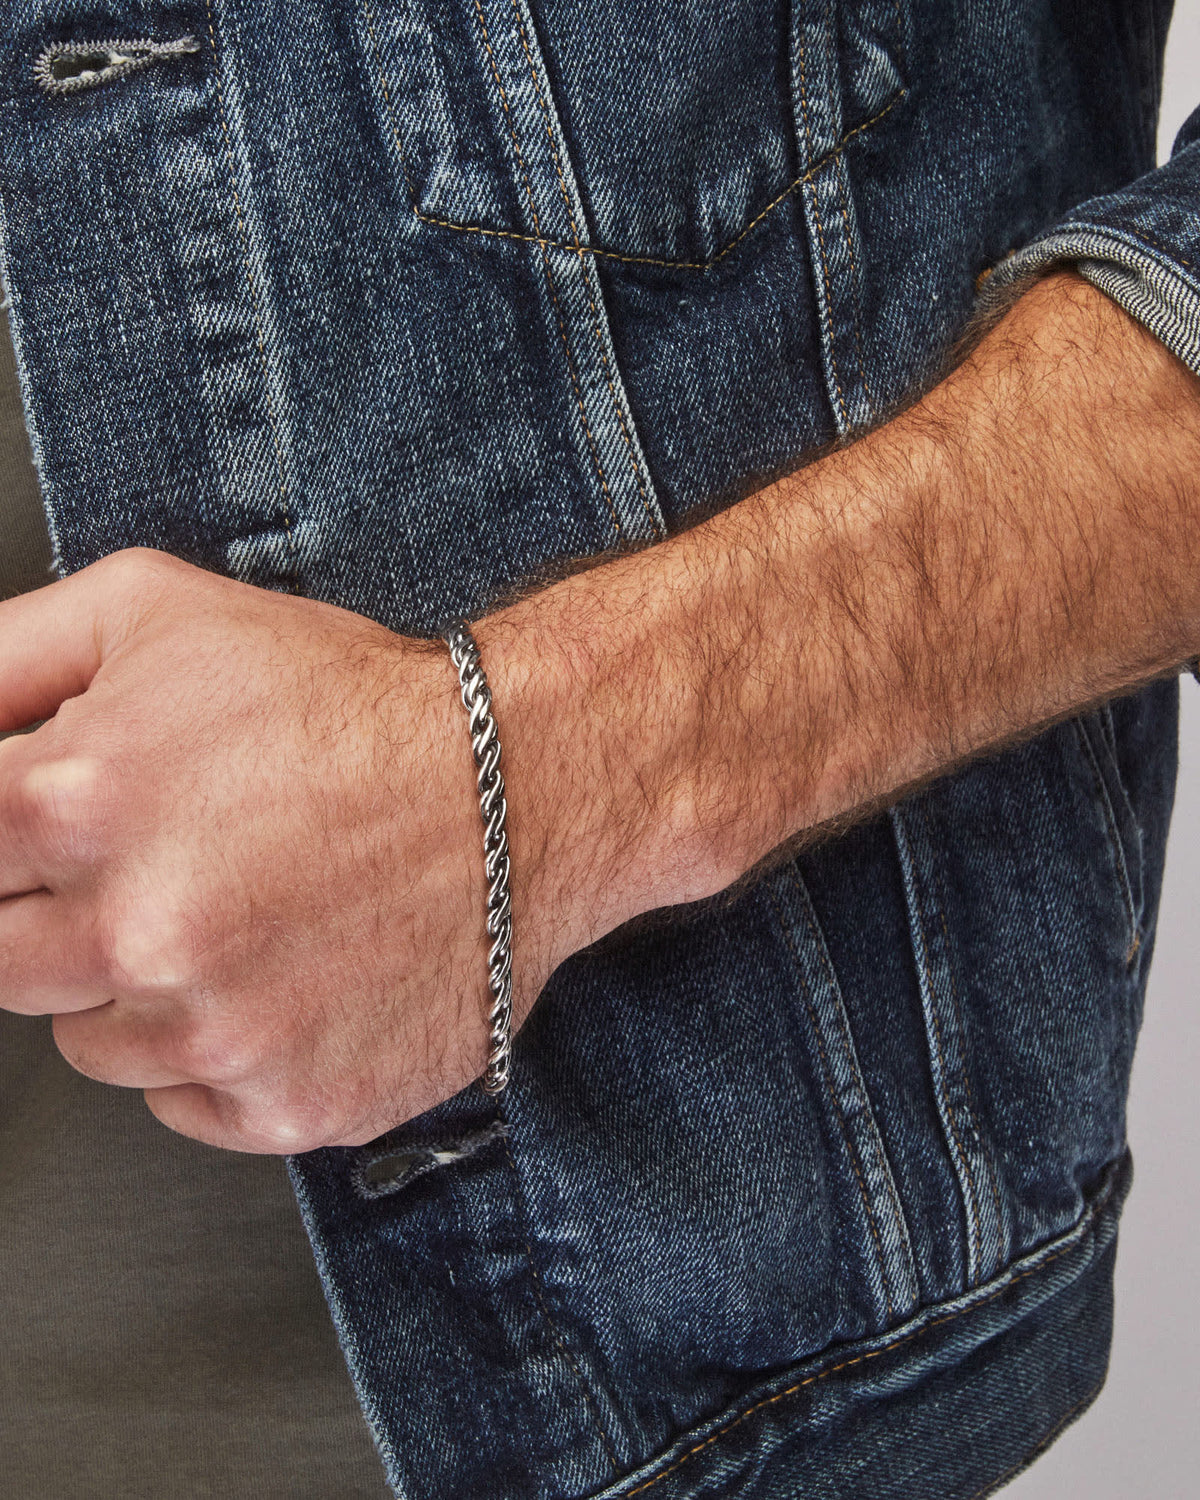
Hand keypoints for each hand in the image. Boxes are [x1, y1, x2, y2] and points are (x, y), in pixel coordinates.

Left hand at [0, 549, 552, 1151]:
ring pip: (91, 1042)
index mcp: (74, 805)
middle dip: (61, 911)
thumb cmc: (351, 704)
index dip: (11, 840)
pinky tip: (281, 968)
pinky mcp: (287, 1104)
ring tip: (240, 905)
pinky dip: (217, 1046)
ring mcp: (215, 1035)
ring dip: (140, 983)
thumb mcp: (153, 611)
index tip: (61, 841)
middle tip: (162, 857)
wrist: (518, 786)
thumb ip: (0, 661)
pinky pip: (185, 1099)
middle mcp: (136, 934)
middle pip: (2, 964)